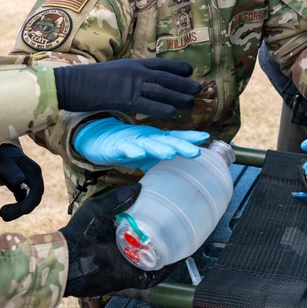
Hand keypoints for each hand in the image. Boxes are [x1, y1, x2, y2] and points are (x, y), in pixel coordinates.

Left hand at [0, 143, 44, 220]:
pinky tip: (5, 213)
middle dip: (20, 209)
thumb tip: (20, 181)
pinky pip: (22, 202)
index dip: (30, 203)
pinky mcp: (23, 189)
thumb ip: (12, 171)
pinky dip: (15, 209)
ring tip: (2, 215)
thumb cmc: (0, 157)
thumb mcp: (4, 163)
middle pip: (33, 199)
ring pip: (28, 203)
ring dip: (17, 212)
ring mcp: (29, 184)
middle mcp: (34, 179)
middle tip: (2, 214)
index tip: (20, 212)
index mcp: (33, 171)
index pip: (37, 191)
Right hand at [54, 58, 201, 119]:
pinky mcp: (125, 99)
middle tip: (199, 88)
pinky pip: (149, 104)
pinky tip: (173, 113)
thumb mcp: (114, 71)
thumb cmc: (89, 79)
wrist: (72, 83)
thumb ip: (129, 74)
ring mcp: (131, 84)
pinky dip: (163, 108)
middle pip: (166, 77)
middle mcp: (135, 71)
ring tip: (192, 102)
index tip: (190, 71)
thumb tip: (140, 79)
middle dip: (184, 83)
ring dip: (179, 96)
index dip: (177, 68)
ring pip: (162, 90)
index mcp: (133, 63)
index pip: (160, 64)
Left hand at [60, 183, 173, 296]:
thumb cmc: (81, 232)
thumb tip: (139, 186)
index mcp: (120, 230)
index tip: (169, 208)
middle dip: (167, 235)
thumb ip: (117, 198)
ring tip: (187, 242)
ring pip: (157, 258)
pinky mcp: (132, 277)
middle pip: (153, 241)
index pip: (143, 223)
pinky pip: (152, 276)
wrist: (70, 260)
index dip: (155, 217)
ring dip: (170, 253)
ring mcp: (131, 263)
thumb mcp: (98, 208)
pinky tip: (177, 261)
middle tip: (183, 224)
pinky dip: (165, 271)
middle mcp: (127, 247)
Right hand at [73, 117, 209, 170]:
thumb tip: (185, 170)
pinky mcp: (117, 147)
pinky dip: (132, 150)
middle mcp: (148, 138)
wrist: (100, 138)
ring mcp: (133, 141)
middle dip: (181, 145)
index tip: (206, 138)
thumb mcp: (151, 152)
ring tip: (170, 153)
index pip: (176, 138)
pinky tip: (138, 153)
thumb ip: (165, 158)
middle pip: (167, 141)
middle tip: (195, 152)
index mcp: (157, 139)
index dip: (190, 137)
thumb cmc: (129, 145)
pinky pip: (125, 149)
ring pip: (148, 145)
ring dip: (159, 148)